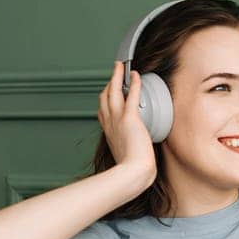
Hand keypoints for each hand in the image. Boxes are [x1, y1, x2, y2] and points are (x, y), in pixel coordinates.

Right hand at [99, 60, 156, 187]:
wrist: (132, 172)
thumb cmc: (131, 169)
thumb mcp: (124, 158)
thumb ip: (126, 152)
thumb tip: (132, 156)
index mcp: (108, 132)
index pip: (102, 111)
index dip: (104, 100)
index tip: (109, 93)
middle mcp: (110, 123)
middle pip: (104, 97)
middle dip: (109, 83)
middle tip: (114, 73)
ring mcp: (118, 119)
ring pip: (114, 91)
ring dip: (117, 76)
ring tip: (120, 66)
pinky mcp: (130, 118)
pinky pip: (131, 95)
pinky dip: (133, 82)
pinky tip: (136, 74)